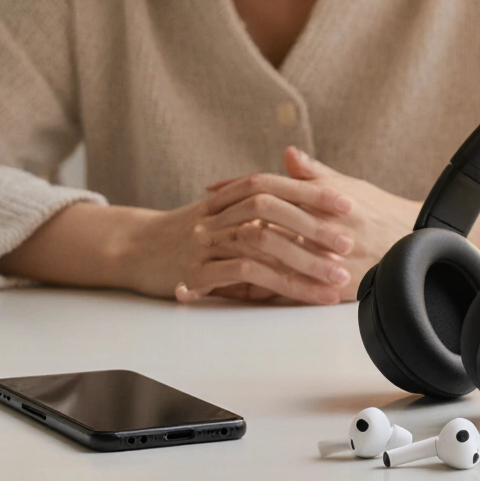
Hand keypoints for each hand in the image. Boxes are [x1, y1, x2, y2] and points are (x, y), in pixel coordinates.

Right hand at [122, 171, 357, 304]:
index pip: (274, 186)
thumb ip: (257, 208)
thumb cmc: (183, 235)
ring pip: (259, 244)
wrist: (132, 250)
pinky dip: (272, 283)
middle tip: (347, 243)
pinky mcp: (195, 271)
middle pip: (270, 211)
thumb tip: (300, 198)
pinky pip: (240, 275)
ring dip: (302, 261)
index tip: (346, 203)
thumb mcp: (220, 215)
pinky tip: (298, 294)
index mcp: (226, 199)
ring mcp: (204, 242)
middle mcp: (216, 215)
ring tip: (334, 278)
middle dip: (313, 227)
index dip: (311, 192)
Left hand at [206, 147, 419, 300]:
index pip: (274, 189)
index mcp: (327, 200)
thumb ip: (315, 174)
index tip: (213, 191)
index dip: (240, 189)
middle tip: (194, 228)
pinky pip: (287, 292)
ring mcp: (327, 260)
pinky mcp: (330, 288)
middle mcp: (325, 229)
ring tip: (204, 264)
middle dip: (228, 227)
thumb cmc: (381, 215)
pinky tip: (233, 292)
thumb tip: (289, 154)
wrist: (419, 247)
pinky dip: (258, 291)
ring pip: (271, 260)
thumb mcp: (350, 187)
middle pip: (265, 224)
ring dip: (235, 262)